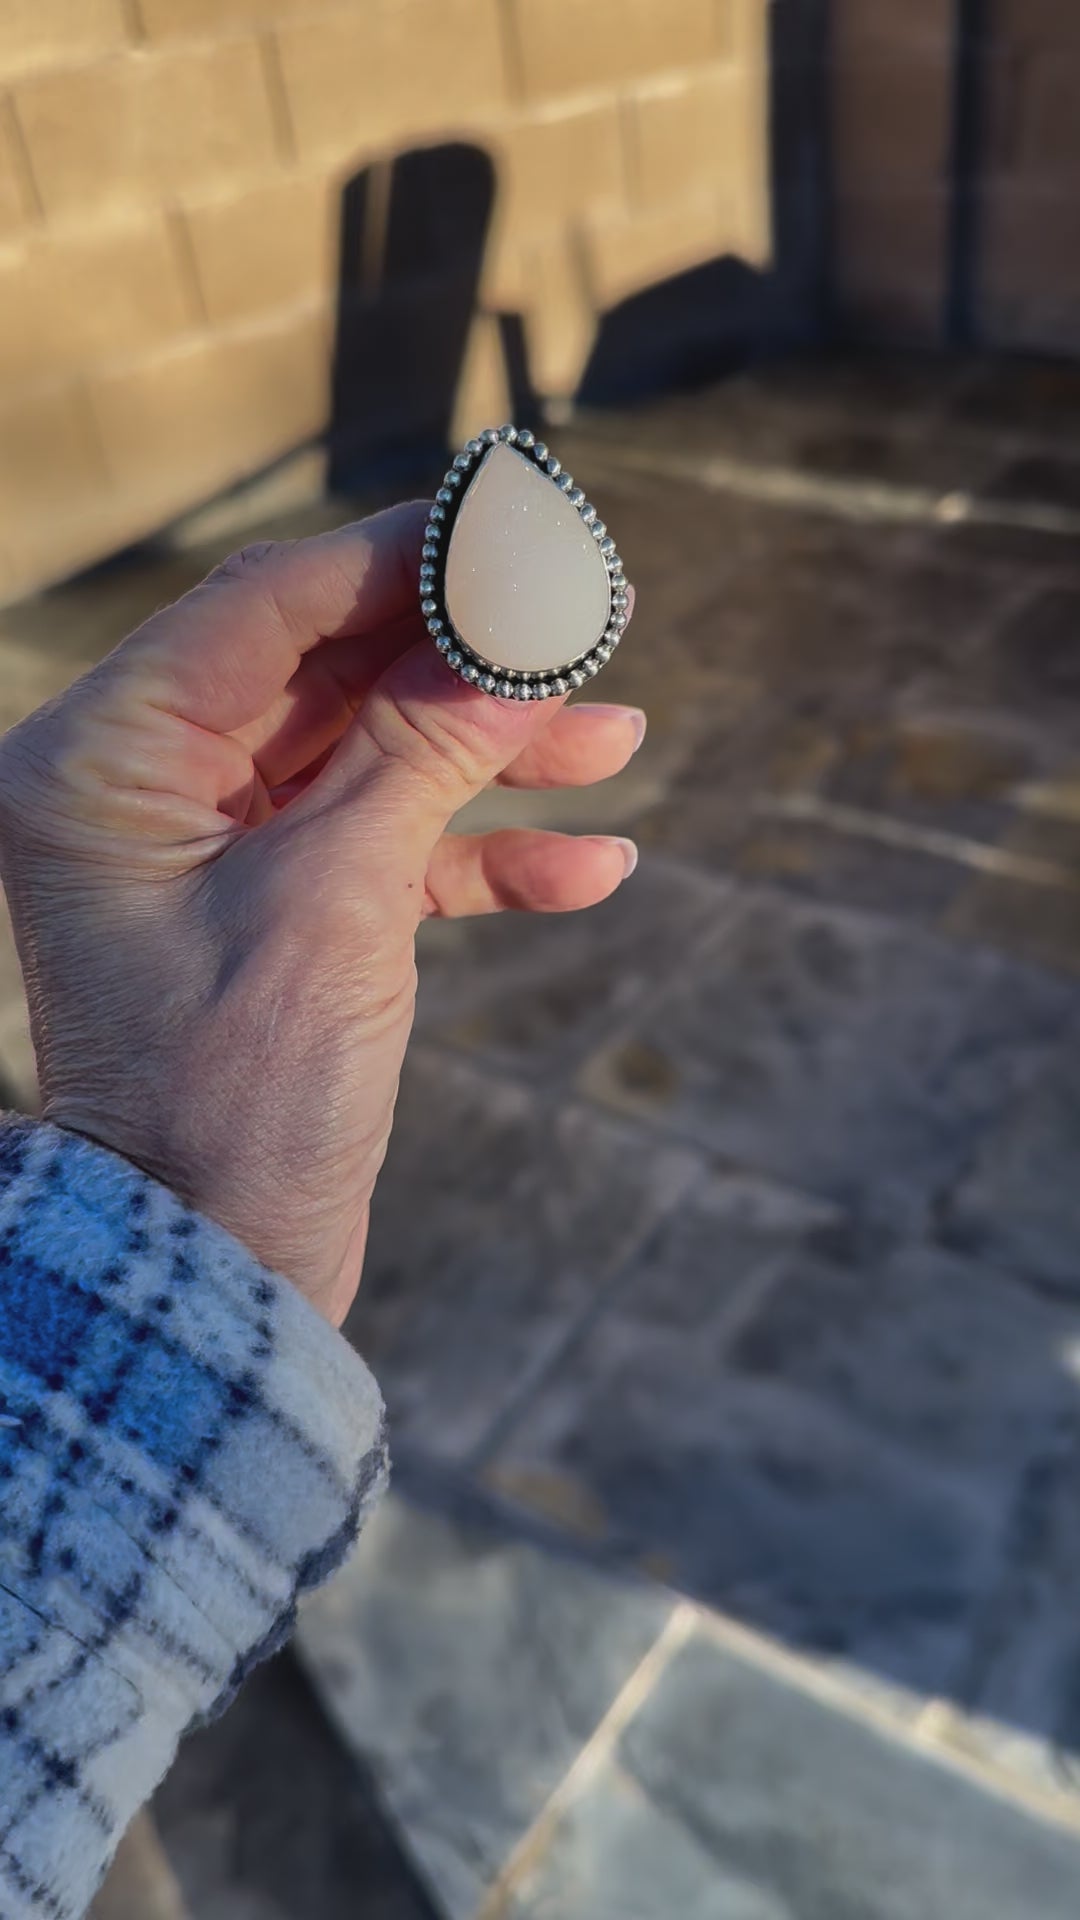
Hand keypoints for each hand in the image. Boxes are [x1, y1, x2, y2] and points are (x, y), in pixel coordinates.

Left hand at [0, 507, 641, 1325]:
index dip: (399, 557)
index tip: (514, 524)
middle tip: (586, 618)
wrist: (217, 1275)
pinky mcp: (277, 919)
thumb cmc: (237, 1096)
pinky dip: (479, 854)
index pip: (266, 605)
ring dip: (489, 750)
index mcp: (105, 761)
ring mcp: (212, 856)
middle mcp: (146, 792)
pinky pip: (386, 851)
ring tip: (616, 734)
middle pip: (326, 672)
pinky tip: (591, 866)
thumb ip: (421, 749)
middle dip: (460, 656)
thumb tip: (509, 633)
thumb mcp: (337, 900)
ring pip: (367, 757)